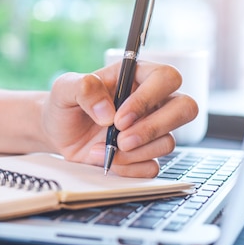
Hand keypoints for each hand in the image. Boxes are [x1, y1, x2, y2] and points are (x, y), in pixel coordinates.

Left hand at [41, 61, 197, 176]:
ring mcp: (152, 130)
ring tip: (103, 149)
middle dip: (153, 128)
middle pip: (185, 108)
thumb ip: (84, 89)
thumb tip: (107, 111)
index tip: (118, 118)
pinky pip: (153, 167)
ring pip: (168, 142)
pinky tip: (106, 160)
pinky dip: (128, 168)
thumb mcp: (65, 88)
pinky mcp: (145, 155)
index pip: (166, 77)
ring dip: (134, 152)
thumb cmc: (66, 103)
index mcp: (138, 76)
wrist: (58, 131)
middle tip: (122, 139)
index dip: (148, 99)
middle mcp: (152, 102)